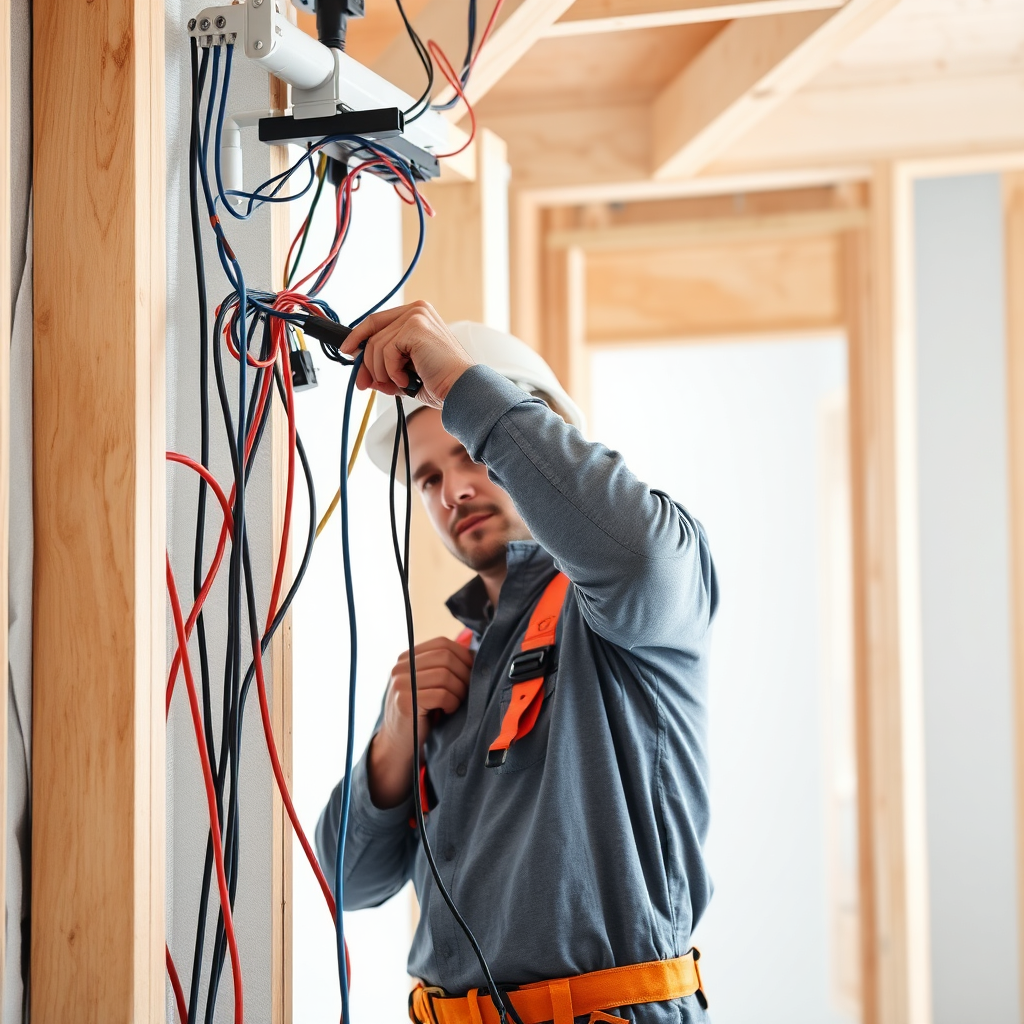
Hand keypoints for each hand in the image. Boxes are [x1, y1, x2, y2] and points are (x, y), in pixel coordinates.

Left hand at [340, 301, 474, 407]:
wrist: (460, 389)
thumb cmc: (440, 382)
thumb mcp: (405, 372)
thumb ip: (384, 366)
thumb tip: (362, 370)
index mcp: (417, 316)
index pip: (377, 321)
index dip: (359, 337)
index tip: (348, 351)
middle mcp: (417, 310)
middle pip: (372, 332)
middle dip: (365, 362)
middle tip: (364, 383)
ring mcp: (417, 316)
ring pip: (376, 345)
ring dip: (382, 371)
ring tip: (400, 382)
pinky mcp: (416, 326)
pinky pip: (386, 350)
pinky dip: (392, 371)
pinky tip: (407, 379)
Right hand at [367, 637, 473, 807]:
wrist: (399, 745)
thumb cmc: (422, 713)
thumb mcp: (429, 684)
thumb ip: (444, 667)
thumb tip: (477, 655)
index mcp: (407, 658)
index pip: (442, 643)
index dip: (463, 656)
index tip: (472, 673)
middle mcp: (400, 667)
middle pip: (445, 657)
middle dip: (464, 674)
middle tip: (466, 692)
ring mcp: (400, 684)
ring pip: (445, 675)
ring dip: (459, 691)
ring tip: (456, 703)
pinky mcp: (405, 702)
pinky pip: (441, 694)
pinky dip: (452, 703)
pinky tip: (448, 711)